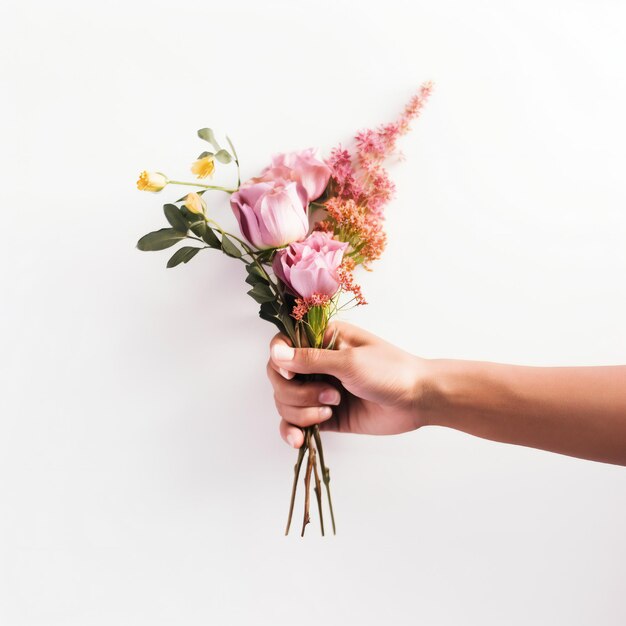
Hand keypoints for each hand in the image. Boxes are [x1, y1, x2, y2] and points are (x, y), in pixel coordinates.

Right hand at [266, 321, 431, 447]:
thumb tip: (275, 354)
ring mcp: (318, 391)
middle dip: (296, 393)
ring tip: (331, 410)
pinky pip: (295, 423)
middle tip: (330, 396)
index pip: (281, 347)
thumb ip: (310, 359)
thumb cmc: (391, 371)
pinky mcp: (324, 415)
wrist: (418, 400)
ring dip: (302, 412)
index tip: (292, 376)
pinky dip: (292, 431)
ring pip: (285, 402)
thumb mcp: (350, 362)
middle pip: (279, 379)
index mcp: (321, 340)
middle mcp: (316, 364)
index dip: (280, 364)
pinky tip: (299, 441)